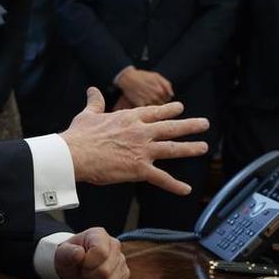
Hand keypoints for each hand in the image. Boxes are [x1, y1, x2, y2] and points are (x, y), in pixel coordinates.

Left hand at [54, 227, 129, 278]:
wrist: (74, 266)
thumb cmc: (69, 257)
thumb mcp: (63, 253)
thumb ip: (68, 252)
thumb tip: (79, 253)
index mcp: (99, 235)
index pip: (101, 252)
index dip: (88, 263)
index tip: (80, 263)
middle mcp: (114, 245)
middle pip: (105, 270)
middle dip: (89, 275)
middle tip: (82, 271)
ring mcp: (121, 261)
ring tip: (87, 276)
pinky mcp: (124, 275)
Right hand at [60, 87, 208, 191]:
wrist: (75, 154)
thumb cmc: (80, 135)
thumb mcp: (88, 114)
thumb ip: (95, 102)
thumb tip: (92, 90)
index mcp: (129, 118)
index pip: (154, 112)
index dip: (169, 110)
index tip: (180, 108)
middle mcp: (140, 132)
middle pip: (170, 127)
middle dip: (189, 125)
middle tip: (204, 124)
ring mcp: (142, 150)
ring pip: (172, 149)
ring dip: (190, 148)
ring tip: (204, 147)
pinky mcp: (139, 169)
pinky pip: (161, 178)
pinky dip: (175, 185)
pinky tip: (186, 189)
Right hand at [115, 66, 172, 106]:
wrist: (127, 78)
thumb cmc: (142, 76)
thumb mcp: (157, 76)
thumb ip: (167, 85)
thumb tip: (172, 95)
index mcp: (162, 90)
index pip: (168, 100)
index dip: (164, 98)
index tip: (159, 96)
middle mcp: (156, 97)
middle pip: (162, 105)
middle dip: (159, 102)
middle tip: (152, 98)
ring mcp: (148, 101)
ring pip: (155, 109)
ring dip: (153, 106)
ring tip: (147, 101)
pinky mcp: (140, 104)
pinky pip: (146, 110)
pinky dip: (146, 110)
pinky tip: (143, 105)